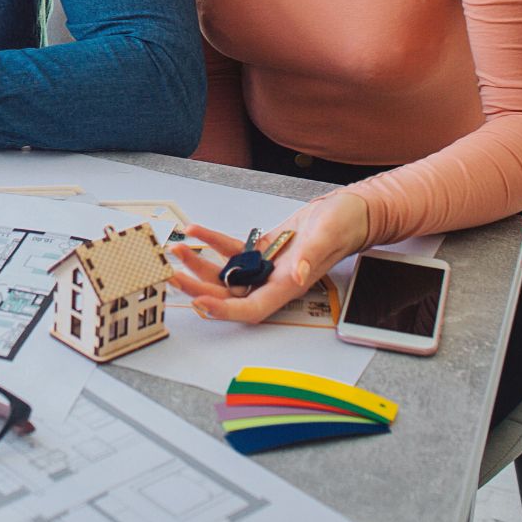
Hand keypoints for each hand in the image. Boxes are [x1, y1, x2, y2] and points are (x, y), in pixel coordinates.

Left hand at [169, 192, 370, 322]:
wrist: (348, 211)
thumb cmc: (344, 224)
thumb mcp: (328, 235)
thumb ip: (312, 256)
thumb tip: (296, 276)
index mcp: (289, 285)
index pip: (252, 308)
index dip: (225, 311)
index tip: (200, 303)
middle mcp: (274, 281)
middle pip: (230, 295)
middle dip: (199, 289)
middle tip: (172, 276)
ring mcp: (267, 268)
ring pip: (227, 275)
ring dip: (200, 266)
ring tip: (178, 251)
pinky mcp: (264, 251)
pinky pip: (233, 252)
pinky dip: (213, 243)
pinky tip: (196, 231)